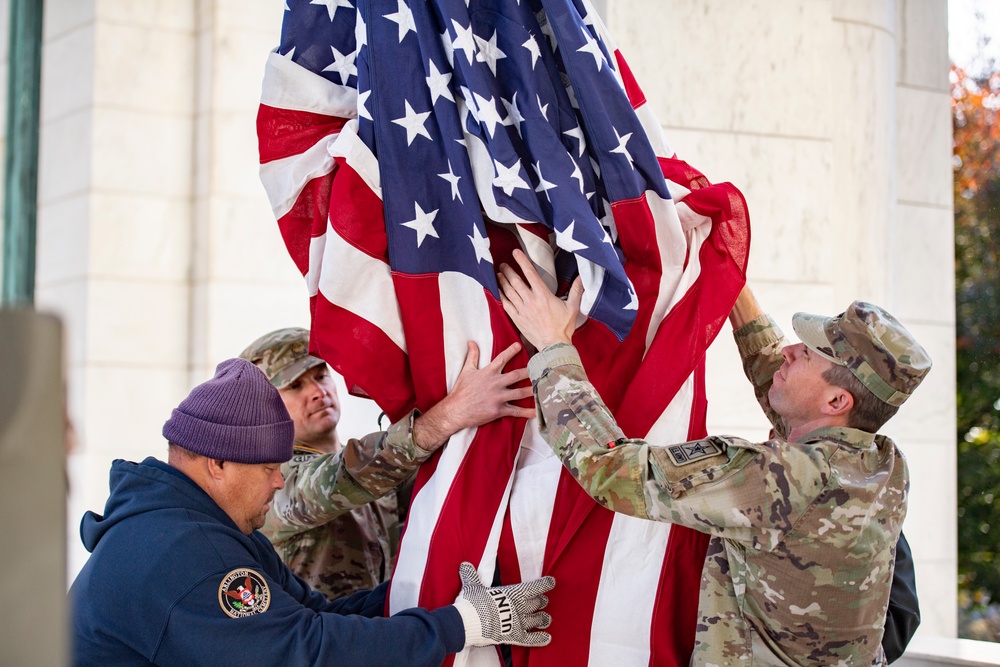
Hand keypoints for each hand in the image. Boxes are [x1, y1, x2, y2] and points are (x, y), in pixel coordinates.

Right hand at [412, 341, 534, 450]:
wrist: (456, 410)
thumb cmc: (460, 390)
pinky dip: (526, 412)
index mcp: (488, 372)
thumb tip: (471, 342)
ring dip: (532, 390)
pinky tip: (535, 412)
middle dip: (529, 372)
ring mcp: (498, 397)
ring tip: (543, 388)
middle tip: (541, 369)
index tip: (520, 345)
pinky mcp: (498, 410)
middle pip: (516, 375)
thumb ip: (472, 356)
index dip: (511, 351)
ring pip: (519, 392)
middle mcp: (495, 383)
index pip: (502, 358)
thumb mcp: (466, 371)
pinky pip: (515, 411)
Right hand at [454, 562, 553, 647]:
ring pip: (536, 620)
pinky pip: (531, 639)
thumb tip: (464, 565)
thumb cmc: (473, 602)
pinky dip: (540, 639)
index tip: (552, 581)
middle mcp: (519, 607)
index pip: (533, 587)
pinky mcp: (514, 636)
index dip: (544, 584)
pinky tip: (548, 639)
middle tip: (543, 601)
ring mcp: (518, 622)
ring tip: (546, 618)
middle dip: (540, 601)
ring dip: (543, 618)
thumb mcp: (472, 586)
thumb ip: (471, 576)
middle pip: (536, 603)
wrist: (470, 623)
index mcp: (512, 593)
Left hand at [497, 249, 583, 349]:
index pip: (531, 273)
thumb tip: (581, 277)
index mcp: (543, 295)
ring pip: (509, 291)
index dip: (522, 261)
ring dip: (503, 281)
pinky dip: (501, 296)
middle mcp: (530, 300)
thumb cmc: (563, 327)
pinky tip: (498, 290)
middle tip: (503, 264)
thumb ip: (576, 290)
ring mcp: (522, 310)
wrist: (553, 345)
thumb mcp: (572, 307)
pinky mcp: (517, 319)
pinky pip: (506, 305)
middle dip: (508, 270)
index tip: (515, 253)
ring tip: (499, 274)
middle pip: (516, 281)